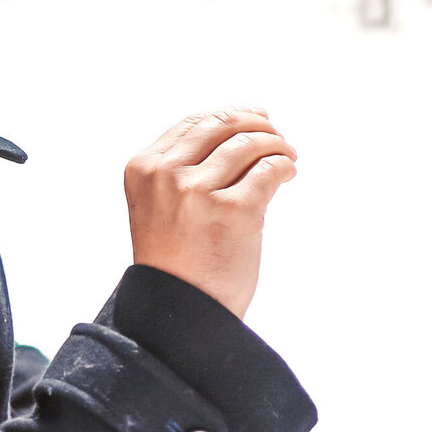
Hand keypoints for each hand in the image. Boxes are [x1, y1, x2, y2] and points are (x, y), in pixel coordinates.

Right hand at [125, 108, 297, 319]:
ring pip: (249, 143)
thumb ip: (184, 165)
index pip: (194, 122)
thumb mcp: (160, 203)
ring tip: (287, 156)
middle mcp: (167, 175)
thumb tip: (242, 122)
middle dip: (257, 124)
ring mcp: (199, 191)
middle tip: (276, 136)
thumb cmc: (176, 260)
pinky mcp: (235, 210)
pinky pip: (270, 169)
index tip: (256, 117)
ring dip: (276, 144)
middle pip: (223, 124)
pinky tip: (288, 173)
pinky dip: (284, 165)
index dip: (231, 115)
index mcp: (143, 168)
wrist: (180, 316)